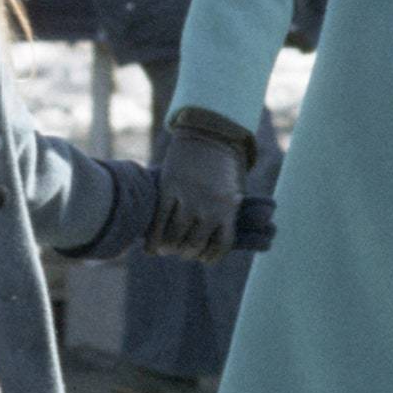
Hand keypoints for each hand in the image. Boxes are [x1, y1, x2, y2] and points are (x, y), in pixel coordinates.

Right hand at [148, 118, 251, 262]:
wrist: (209, 135)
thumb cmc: (224, 166)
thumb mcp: (236, 190)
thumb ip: (231, 213)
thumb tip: (243, 235)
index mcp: (229, 208)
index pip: (220, 245)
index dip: (209, 256)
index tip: (202, 257)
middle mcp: (210, 205)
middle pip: (194, 244)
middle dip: (186, 253)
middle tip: (180, 253)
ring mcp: (188, 196)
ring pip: (175, 236)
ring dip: (168, 248)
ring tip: (165, 250)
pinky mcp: (169, 187)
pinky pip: (159, 221)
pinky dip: (152, 239)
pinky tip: (149, 248)